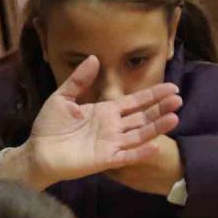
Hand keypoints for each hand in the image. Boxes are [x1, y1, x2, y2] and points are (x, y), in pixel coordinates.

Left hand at [5, 57, 182, 188]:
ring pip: (140, 134)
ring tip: (175, 118)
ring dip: (157, 127)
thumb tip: (94, 58)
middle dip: (161, 108)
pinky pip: (126, 156)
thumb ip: (79, 80)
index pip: (135, 102)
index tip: (172, 88)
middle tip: (179, 100)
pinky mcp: (105, 160)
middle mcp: (113, 127)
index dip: (153, 95)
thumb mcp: (63, 97)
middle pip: (143, 117)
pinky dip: (140, 153)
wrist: (38, 151)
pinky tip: (155, 146)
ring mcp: (111, 144)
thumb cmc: (49, 126)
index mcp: (105, 112)